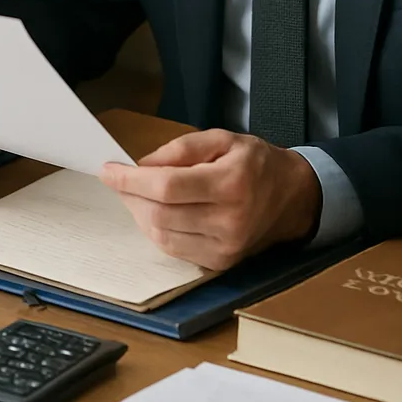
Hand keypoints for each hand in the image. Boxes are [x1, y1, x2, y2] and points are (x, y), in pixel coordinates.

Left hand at [100, 129, 321, 269]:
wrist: (293, 198)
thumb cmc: (255, 162)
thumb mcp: (221, 138)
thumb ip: (180, 149)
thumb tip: (141, 165)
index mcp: (229, 184)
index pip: (166, 187)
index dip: (130, 180)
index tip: (107, 170)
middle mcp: (229, 221)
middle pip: (159, 213)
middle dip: (130, 195)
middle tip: (119, 179)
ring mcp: (226, 247)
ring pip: (161, 235)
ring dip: (139, 213)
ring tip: (135, 194)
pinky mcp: (221, 262)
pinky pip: (173, 249)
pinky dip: (155, 230)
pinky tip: (154, 212)